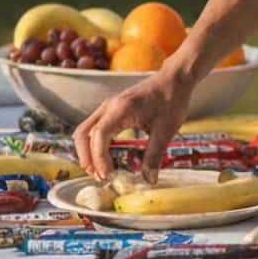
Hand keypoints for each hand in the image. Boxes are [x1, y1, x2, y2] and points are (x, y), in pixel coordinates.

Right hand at [73, 65, 195, 181]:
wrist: (174, 79)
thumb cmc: (172, 99)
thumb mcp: (166, 130)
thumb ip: (154, 155)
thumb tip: (148, 179)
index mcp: (122, 109)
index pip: (99, 135)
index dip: (99, 158)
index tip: (107, 175)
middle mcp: (109, 106)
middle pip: (83, 134)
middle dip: (87, 158)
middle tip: (100, 177)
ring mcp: (108, 107)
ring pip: (85, 131)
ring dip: (87, 152)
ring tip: (100, 171)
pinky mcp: (112, 110)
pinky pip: (93, 128)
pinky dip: (93, 144)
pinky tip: (105, 157)